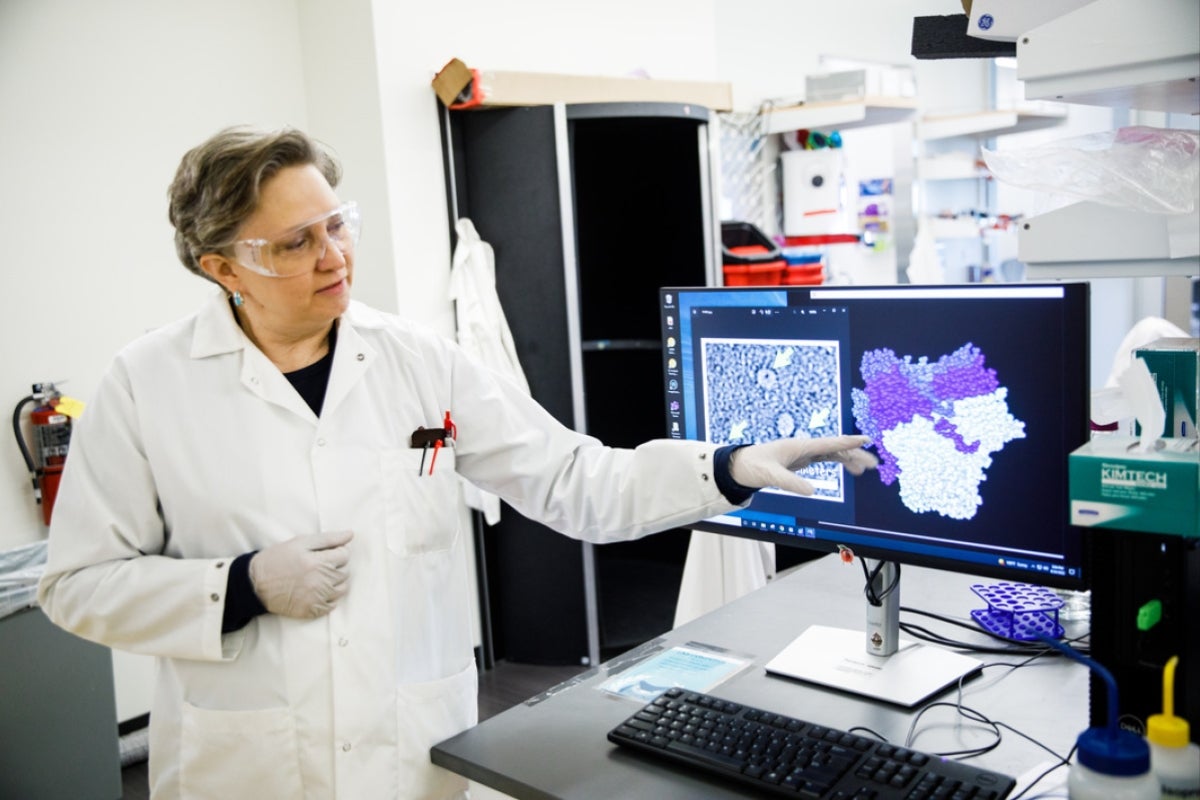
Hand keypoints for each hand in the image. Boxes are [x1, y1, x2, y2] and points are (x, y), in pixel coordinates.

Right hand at [248, 530, 352, 618]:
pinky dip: (329, 598)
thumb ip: (328, 538)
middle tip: (321, 564)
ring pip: (342, 589)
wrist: (255, 583)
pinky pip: (332, 605)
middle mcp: (320, 582)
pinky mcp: (311, 610)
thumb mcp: (300, 542)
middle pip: (345, 572)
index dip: (338, 551)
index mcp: (317, 562)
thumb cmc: (277, 558)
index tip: (326, 553)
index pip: (345, 555)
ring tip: (321, 577)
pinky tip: (317, 590)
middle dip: (337, 566)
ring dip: (336, 582)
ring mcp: (316, 598)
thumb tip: (350, 534)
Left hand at [730, 435, 877, 495]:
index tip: (865, 439)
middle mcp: (803, 447)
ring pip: (832, 454)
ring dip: (849, 459)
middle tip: (873, 464)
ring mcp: (802, 453)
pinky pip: (824, 459)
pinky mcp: (800, 460)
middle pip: (834, 449)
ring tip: (866, 468)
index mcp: (798, 447)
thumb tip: (812, 491)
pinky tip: (849, 469)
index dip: (848, 442)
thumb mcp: (770, 476)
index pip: (828, 444)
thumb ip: (791, 483)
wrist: (739, 466)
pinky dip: (838, 462)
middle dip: (854, 454)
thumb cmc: (752, 466)